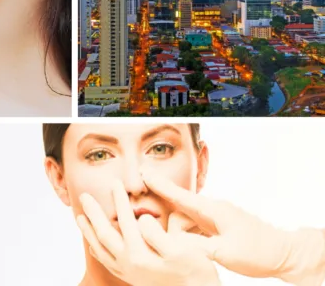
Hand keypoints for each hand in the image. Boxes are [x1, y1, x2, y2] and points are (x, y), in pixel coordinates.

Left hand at [76, 180, 220, 285]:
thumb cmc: (196, 274)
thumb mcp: (181, 250)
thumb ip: (157, 234)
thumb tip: (141, 219)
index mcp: (139, 255)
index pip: (124, 221)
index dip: (119, 200)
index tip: (115, 183)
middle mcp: (129, 265)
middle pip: (104, 234)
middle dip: (94, 213)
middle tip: (83, 196)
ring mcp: (128, 273)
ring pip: (101, 249)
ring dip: (89, 232)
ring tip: (79, 218)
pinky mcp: (132, 279)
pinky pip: (107, 263)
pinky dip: (98, 251)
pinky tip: (94, 247)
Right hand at [144, 171, 324, 285]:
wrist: (286, 255)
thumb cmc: (259, 252)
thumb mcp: (224, 252)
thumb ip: (193, 246)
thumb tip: (170, 241)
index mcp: (212, 210)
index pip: (178, 195)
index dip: (158, 185)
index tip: (142, 174)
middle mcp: (212, 211)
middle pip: (178, 215)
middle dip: (171, 229)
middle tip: (173, 244)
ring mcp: (215, 220)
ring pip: (186, 224)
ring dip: (183, 238)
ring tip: (194, 254)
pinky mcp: (218, 229)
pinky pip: (195, 230)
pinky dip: (190, 240)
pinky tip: (194, 252)